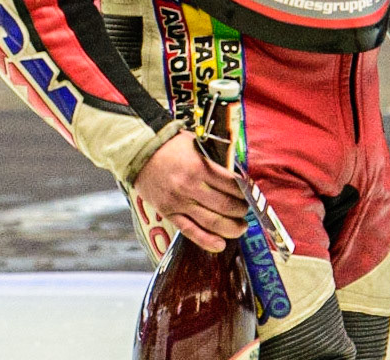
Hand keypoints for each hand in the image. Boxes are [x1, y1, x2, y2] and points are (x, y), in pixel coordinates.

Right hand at [131, 133, 248, 251]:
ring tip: (240, 227)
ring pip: (213, 222)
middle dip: (242, 210)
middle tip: (245, 210)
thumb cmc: (170, 146)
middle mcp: (189, 186)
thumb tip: (238, 178)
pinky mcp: (168, 212)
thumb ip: (214, 161)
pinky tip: (221, 244)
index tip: (250, 193)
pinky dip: (207, 241)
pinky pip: (191, 231)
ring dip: (232, 228)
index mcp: (198, 166)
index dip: (246, 191)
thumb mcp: (195, 145)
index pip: (232, 184)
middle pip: (226, 206)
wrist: (139, 152)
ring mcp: (178, 202)